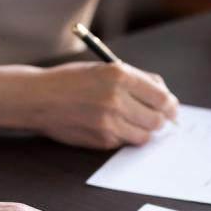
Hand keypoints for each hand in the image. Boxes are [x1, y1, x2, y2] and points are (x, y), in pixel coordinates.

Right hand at [28, 61, 178, 149]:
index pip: (162, 97)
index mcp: (120, 75)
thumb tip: (164, 93)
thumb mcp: (104, 68)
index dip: (170, 105)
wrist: (39, 98)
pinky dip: (124, 137)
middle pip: (157, 119)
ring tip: (130, 121)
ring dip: (143, 131)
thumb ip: (136, 79)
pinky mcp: (101, 139)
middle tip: (154, 118)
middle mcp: (116, 99)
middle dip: (160, 120)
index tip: (171, 109)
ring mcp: (109, 122)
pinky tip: (110, 126)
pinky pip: (124, 142)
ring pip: (144, 136)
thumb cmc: (72, 81)